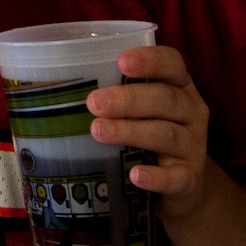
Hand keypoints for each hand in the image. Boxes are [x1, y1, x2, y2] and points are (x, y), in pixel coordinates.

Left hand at [86, 45, 212, 220]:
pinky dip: (156, 177)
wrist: (181, 185)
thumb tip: (52, 86)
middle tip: (94, 103)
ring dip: (132, 132)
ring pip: (167, 134)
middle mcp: (191, 113)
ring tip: (99, 131)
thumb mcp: (137, 110)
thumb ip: (111, 95)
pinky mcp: (190, 178)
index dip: (151, 60)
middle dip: (129, 99)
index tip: (122, 61)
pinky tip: (135, 175)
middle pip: (166, 99)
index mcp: (179, 87)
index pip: (173, 64)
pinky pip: (177, 177)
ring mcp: (193, 147)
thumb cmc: (148, 135)